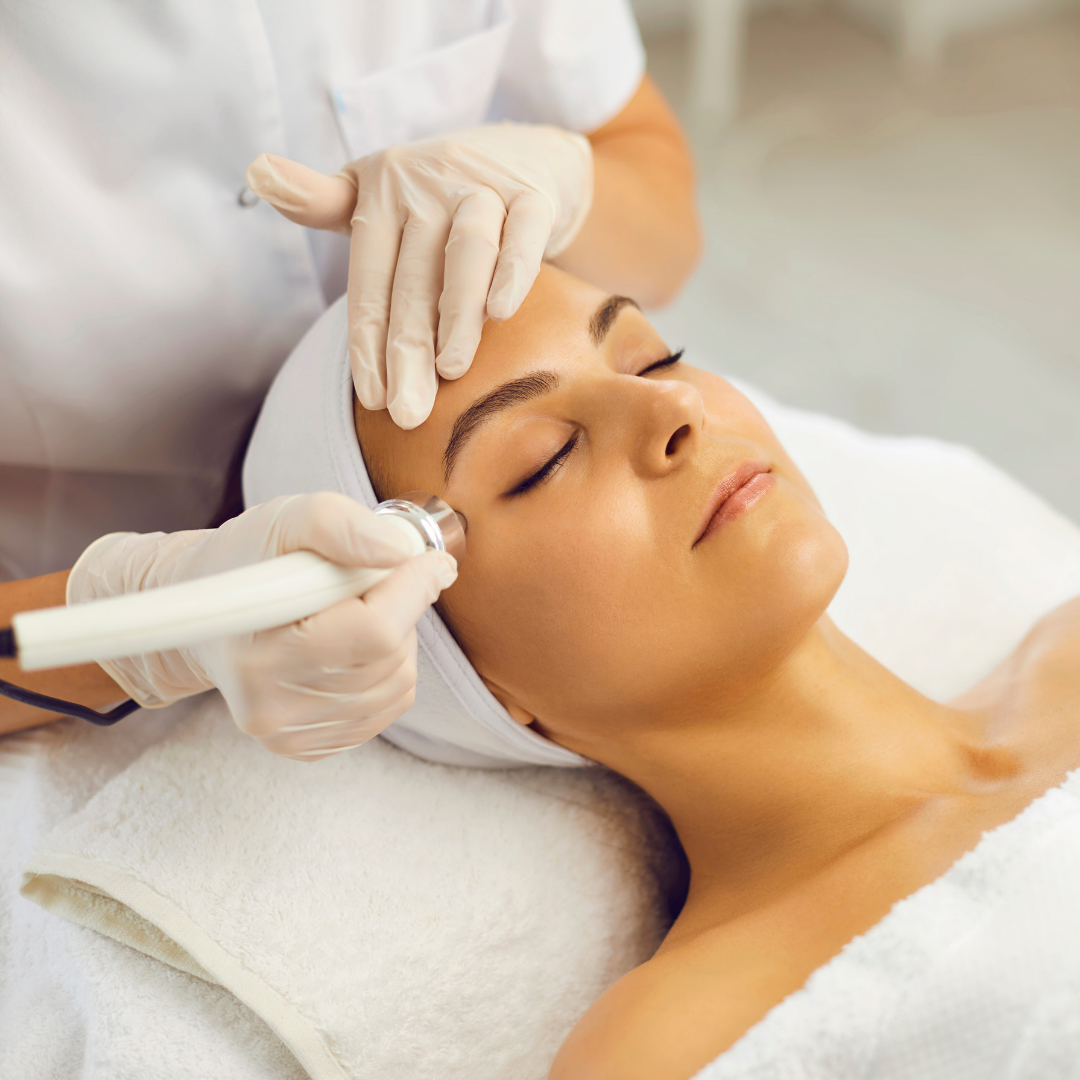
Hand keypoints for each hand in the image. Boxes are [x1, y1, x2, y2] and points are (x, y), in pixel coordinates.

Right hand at [66, 494, 457, 759]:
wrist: (203, 613)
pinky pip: (390, 704)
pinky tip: (352, 644)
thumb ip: (340, 525)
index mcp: (259, 656)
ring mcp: (293, 735)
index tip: (431, 560)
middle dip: (400, 608)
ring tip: (350, 610)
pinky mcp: (312, 746)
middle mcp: (274, 709)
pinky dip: (389, 667)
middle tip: (368, 580)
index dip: (413, 589)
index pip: (372, 631)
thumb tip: (401, 553)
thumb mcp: (282, 520)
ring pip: (398, 681)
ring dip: (396, 638)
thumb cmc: (242, 563)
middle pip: (389, 657)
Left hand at [246, 123, 592, 428]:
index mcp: (381, 193)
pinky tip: (501, 312)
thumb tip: (257, 170)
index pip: (369, 279)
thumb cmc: (435, 193)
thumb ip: (323, 202)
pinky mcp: (531, 194)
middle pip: (413, 280)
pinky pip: (522, 233)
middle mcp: (426, 185)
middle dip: (407, 351)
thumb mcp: (376, 194)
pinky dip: (512, 270)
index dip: (368, 342)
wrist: (521, 153)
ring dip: (456, 313)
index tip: (374, 400)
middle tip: (408, 412)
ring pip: (465, 253)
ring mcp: (480, 186)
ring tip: (451, 370)